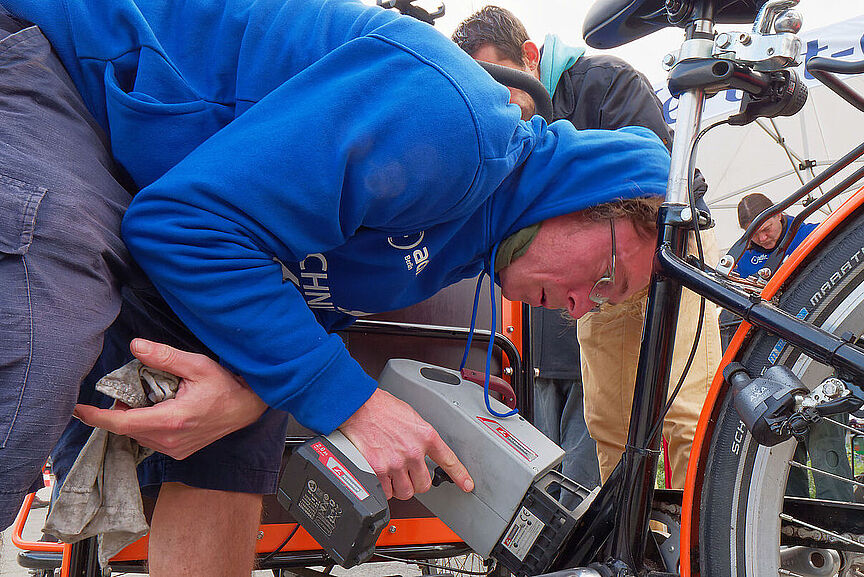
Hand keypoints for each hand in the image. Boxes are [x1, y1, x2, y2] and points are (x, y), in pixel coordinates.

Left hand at [73, 339, 267, 458]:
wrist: (248, 407)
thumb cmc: (226, 386)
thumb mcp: (197, 365)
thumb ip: (164, 357)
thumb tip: (135, 346)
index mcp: (172, 419)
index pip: (122, 423)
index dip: (96, 417)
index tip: (78, 409)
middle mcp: (170, 439)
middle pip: (127, 428)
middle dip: (120, 410)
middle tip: (130, 388)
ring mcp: (175, 448)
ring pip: (137, 435)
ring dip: (133, 418)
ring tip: (148, 397)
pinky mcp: (178, 451)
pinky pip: (149, 440)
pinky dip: (145, 425)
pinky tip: (158, 409)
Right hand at [338, 388, 473, 499]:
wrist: (359, 406)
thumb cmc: (381, 407)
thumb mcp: (411, 417)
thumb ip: (420, 436)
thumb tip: (422, 451)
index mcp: (425, 436)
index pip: (448, 460)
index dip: (460, 476)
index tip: (467, 485)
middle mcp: (413, 451)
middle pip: (424, 484)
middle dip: (416, 482)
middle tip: (408, 474)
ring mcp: (396, 462)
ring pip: (406, 492)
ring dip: (400, 487)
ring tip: (393, 475)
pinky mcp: (378, 470)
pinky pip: (387, 492)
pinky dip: (384, 489)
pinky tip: (381, 477)